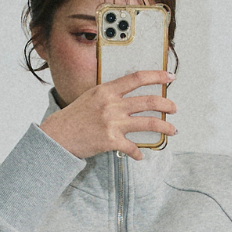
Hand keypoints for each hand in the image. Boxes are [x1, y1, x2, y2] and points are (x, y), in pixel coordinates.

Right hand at [40, 70, 176, 161]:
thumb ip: (110, 95)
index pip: (137, 78)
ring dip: (164, 127)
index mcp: (107, 90)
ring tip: (172, 130)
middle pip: (149, 101)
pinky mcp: (111, 141)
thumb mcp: (90, 97)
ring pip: (148, 123)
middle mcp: (112, 104)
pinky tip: (140, 155)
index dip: (157, 76)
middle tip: (174, 108)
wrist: (57, 136)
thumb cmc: (73, 118)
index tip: (169, 76)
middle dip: (167, 104)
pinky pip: (132, 147)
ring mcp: (112, 123)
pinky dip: (137, 153)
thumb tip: (128, 98)